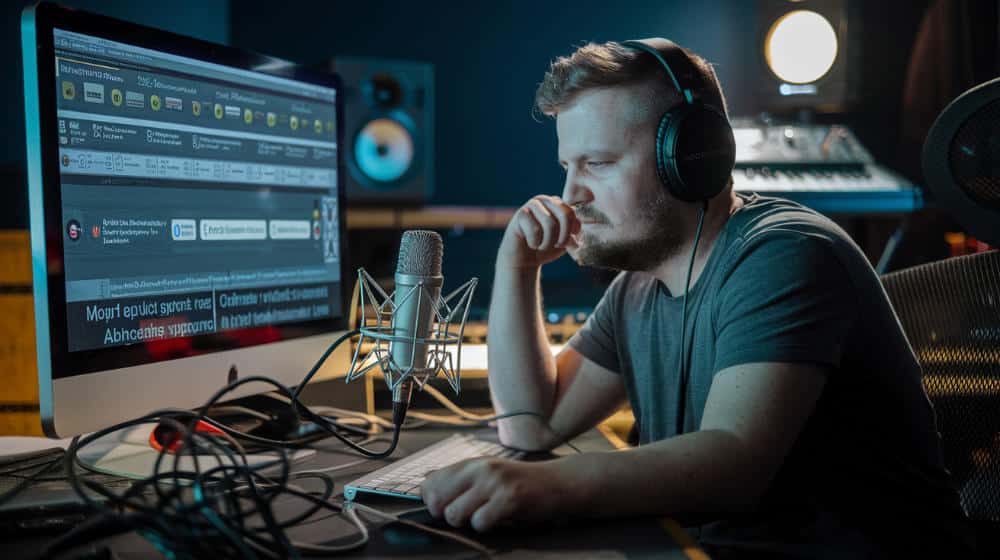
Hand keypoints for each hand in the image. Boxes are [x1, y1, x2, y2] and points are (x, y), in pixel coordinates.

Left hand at [421, 457, 571, 531]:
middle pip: (436, 501)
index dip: (433, 501)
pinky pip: (479, 523)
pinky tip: (499, 518)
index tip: (447, 506)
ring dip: (467, 522)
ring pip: (454, 514)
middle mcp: (479, 469)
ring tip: (485, 515)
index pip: (429, 483)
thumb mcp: (488, 471)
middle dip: (447, 515)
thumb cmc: (520, 482)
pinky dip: (486, 527)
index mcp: (470, 463)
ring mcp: (494, 483)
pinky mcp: (508, 499)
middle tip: (466, 514)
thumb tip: (427, 484)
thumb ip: (460, 478)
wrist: (558, 482)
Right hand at [498, 195, 580, 268]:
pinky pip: (535, 230)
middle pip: (564, 216)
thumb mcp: (563, 241)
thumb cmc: (545, 248)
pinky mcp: (521, 214)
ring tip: (542, 246)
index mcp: (557, 203)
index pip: (572, 213)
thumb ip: (572, 235)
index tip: (565, 242)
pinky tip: (530, 243)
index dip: (571, 232)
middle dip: (563, 237)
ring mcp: (532, 205)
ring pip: (550, 224)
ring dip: (548, 242)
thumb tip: (578, 236)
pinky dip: (535, 243)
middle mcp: (545, 200)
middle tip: (556, 245)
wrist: (523, 259)